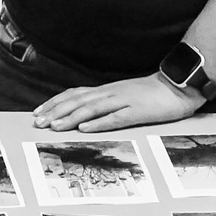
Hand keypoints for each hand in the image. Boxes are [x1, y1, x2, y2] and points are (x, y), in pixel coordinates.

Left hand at [32, 73, 205, 132]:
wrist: (178, 86)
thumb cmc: (150, 94)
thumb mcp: (122, 95)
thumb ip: (104, 102)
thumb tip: (82, 115)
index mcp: (106, 90)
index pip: (74, 94)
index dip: (54, 103)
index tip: (38, 113)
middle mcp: (110, 93)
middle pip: (77, 101)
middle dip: (55, 112)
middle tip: (38, 122)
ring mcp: (123, 101)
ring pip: (91, 108)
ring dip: (71, 117)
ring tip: (55, 127)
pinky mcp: (137, 111)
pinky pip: (115, 117)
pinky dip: (99, 123)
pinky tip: (86, 129)